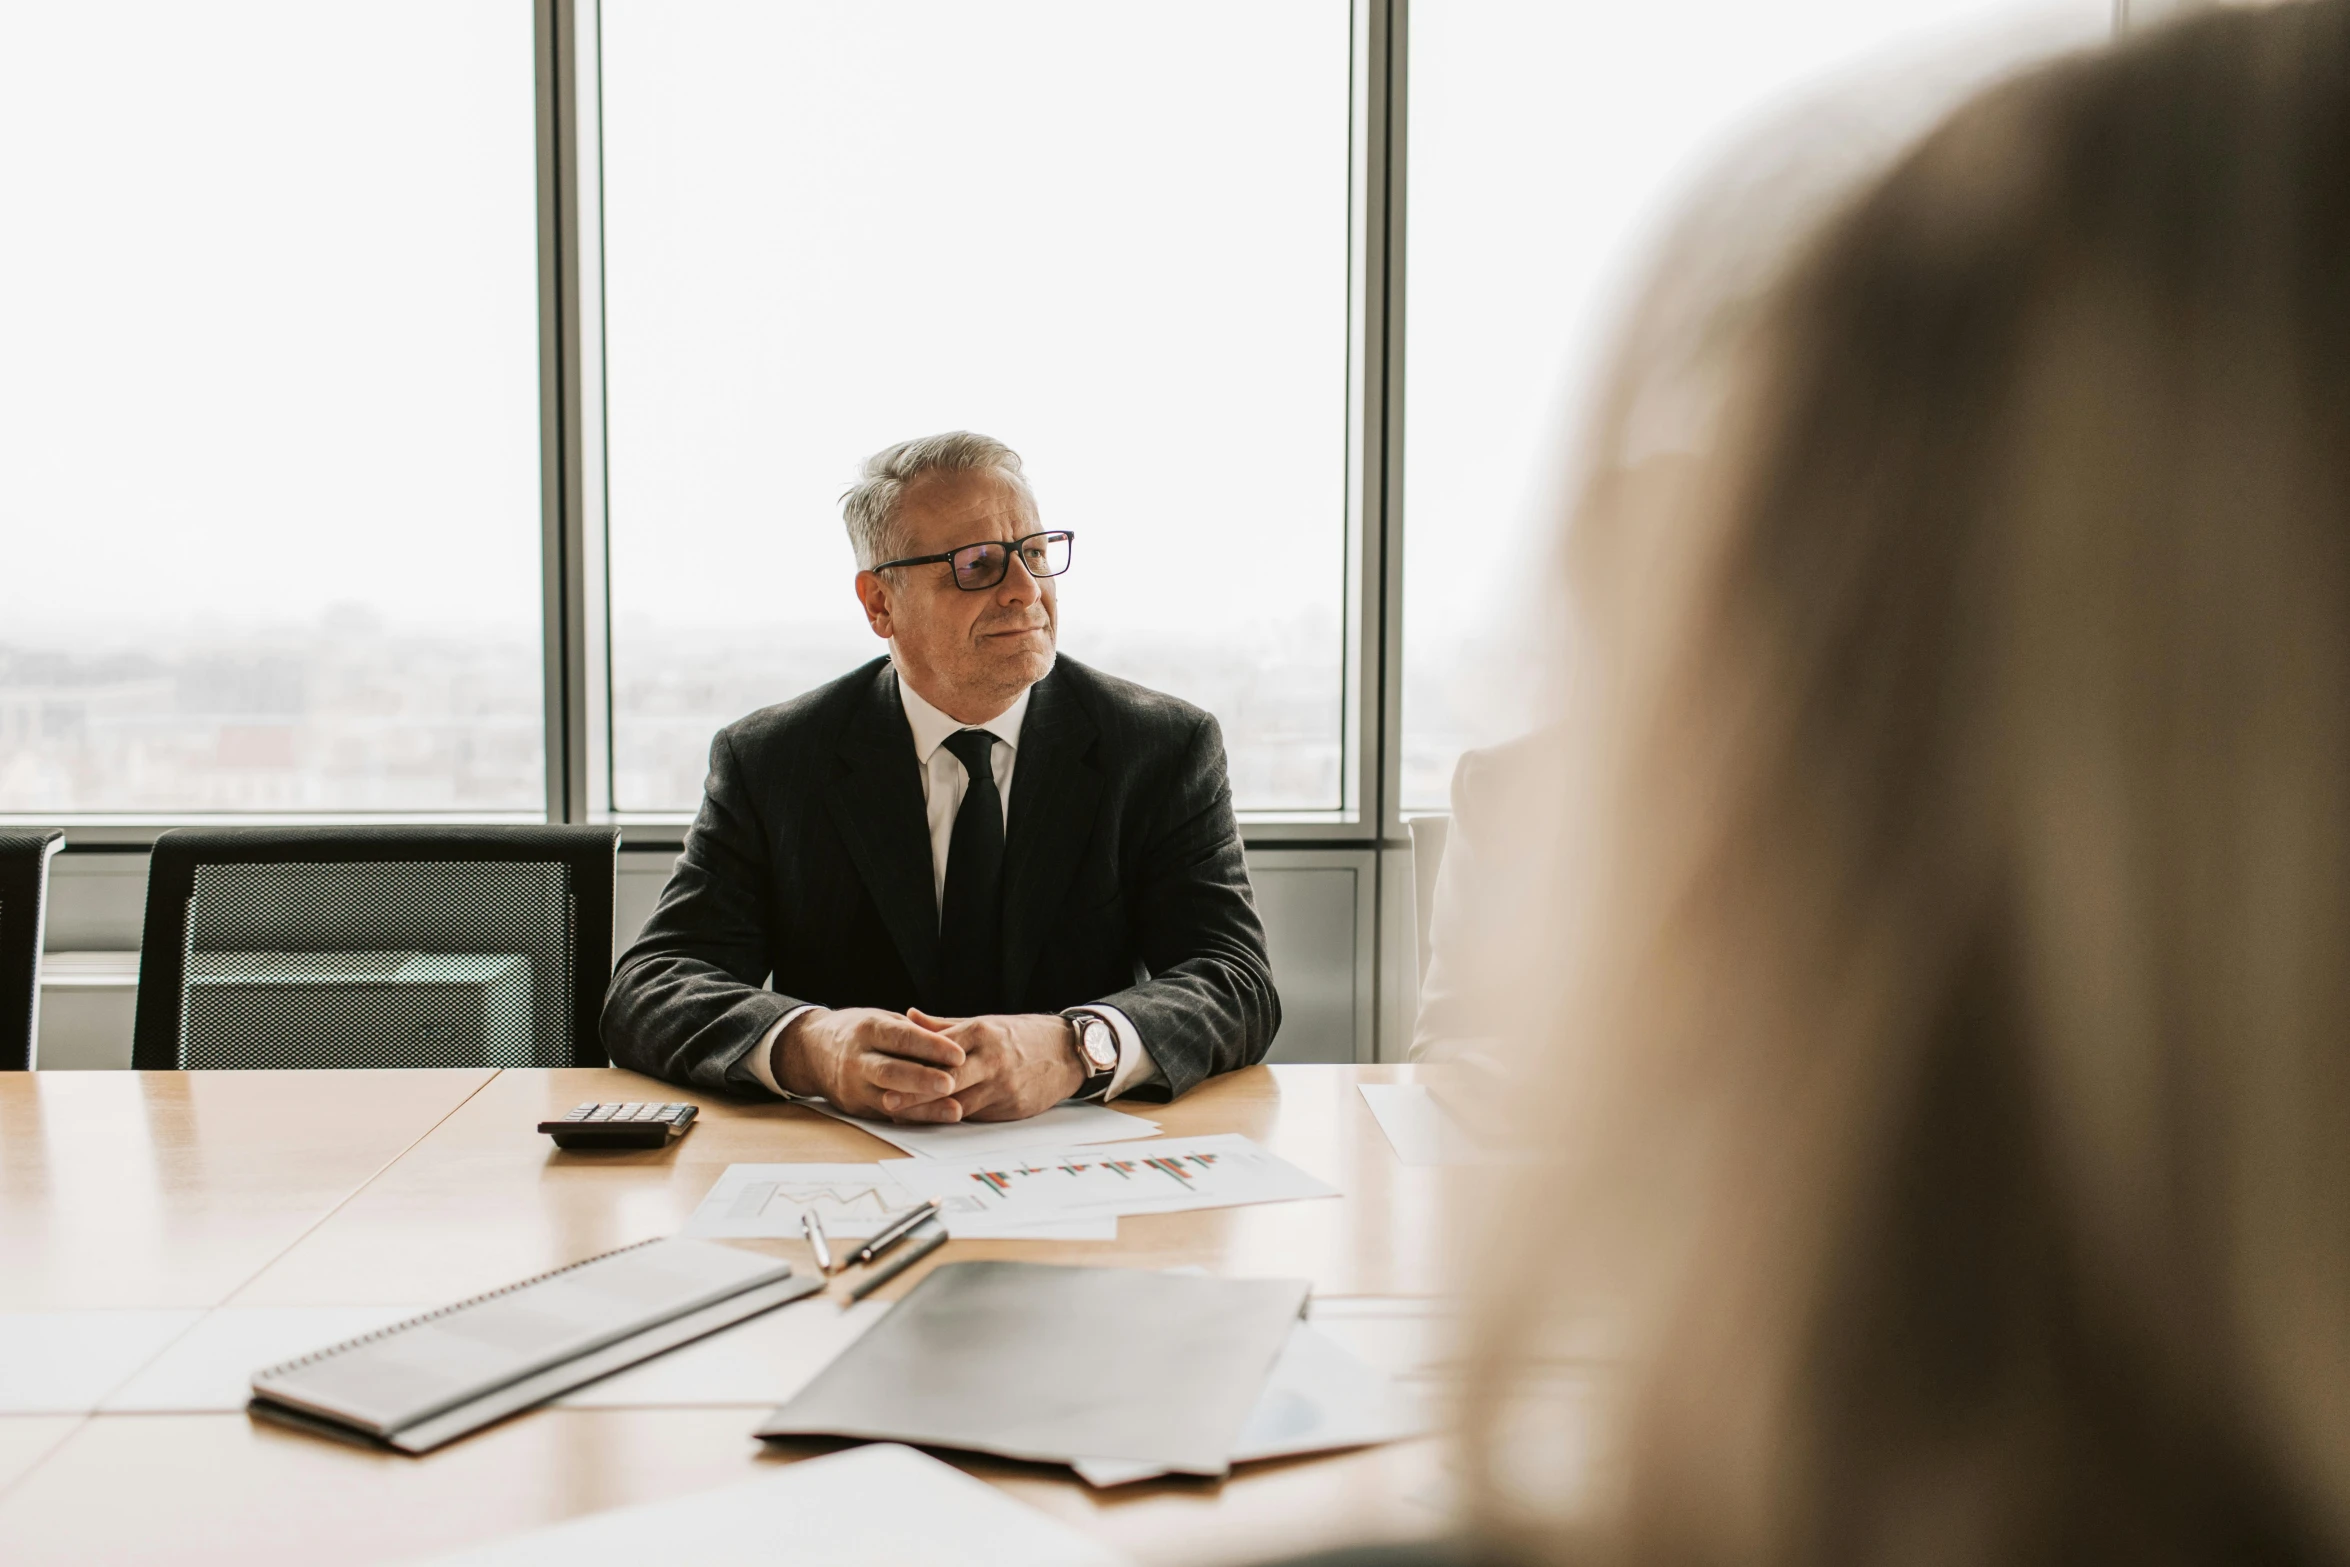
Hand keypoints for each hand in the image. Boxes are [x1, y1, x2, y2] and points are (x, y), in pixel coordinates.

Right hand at [771, 1007, 964, 1119]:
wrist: (811, 1052)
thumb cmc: (857, 1031)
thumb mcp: (881, 1019)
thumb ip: (914, 1031)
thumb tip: (954, 1041)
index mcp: (867, 1029)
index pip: (901, 1038)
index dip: (930, 1046)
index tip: (958, 1054)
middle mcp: (856, 1059)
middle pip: (890, 1071)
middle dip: (922, 1079)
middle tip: (951, 1083)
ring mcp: (853, 1087)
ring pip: (889, 1100)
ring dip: (923, 1107)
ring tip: (954, 1110)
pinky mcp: (855, 1108)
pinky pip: (887, 1116)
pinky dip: (914, 1118)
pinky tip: (937, 1119)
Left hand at [895, 1009, 1087, 1122]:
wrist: (1069, 1051)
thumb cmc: (1022, 1035)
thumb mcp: (985, 1022)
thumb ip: (944, 1024)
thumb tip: (909, 1017)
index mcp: (983, 1032)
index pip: (941, 1051)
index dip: (914, 1064)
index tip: (888, 1072)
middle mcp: (993, 1060)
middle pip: (948, 1081)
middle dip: (916, 1094)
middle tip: (888, 1101)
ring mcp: (1004, 1086)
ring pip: (960, 1104)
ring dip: (931, 1111)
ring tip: (903, 1116)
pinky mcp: (1013, 1108)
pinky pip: (978, 1116)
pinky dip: (956, 1117)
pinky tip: (936, 1119)